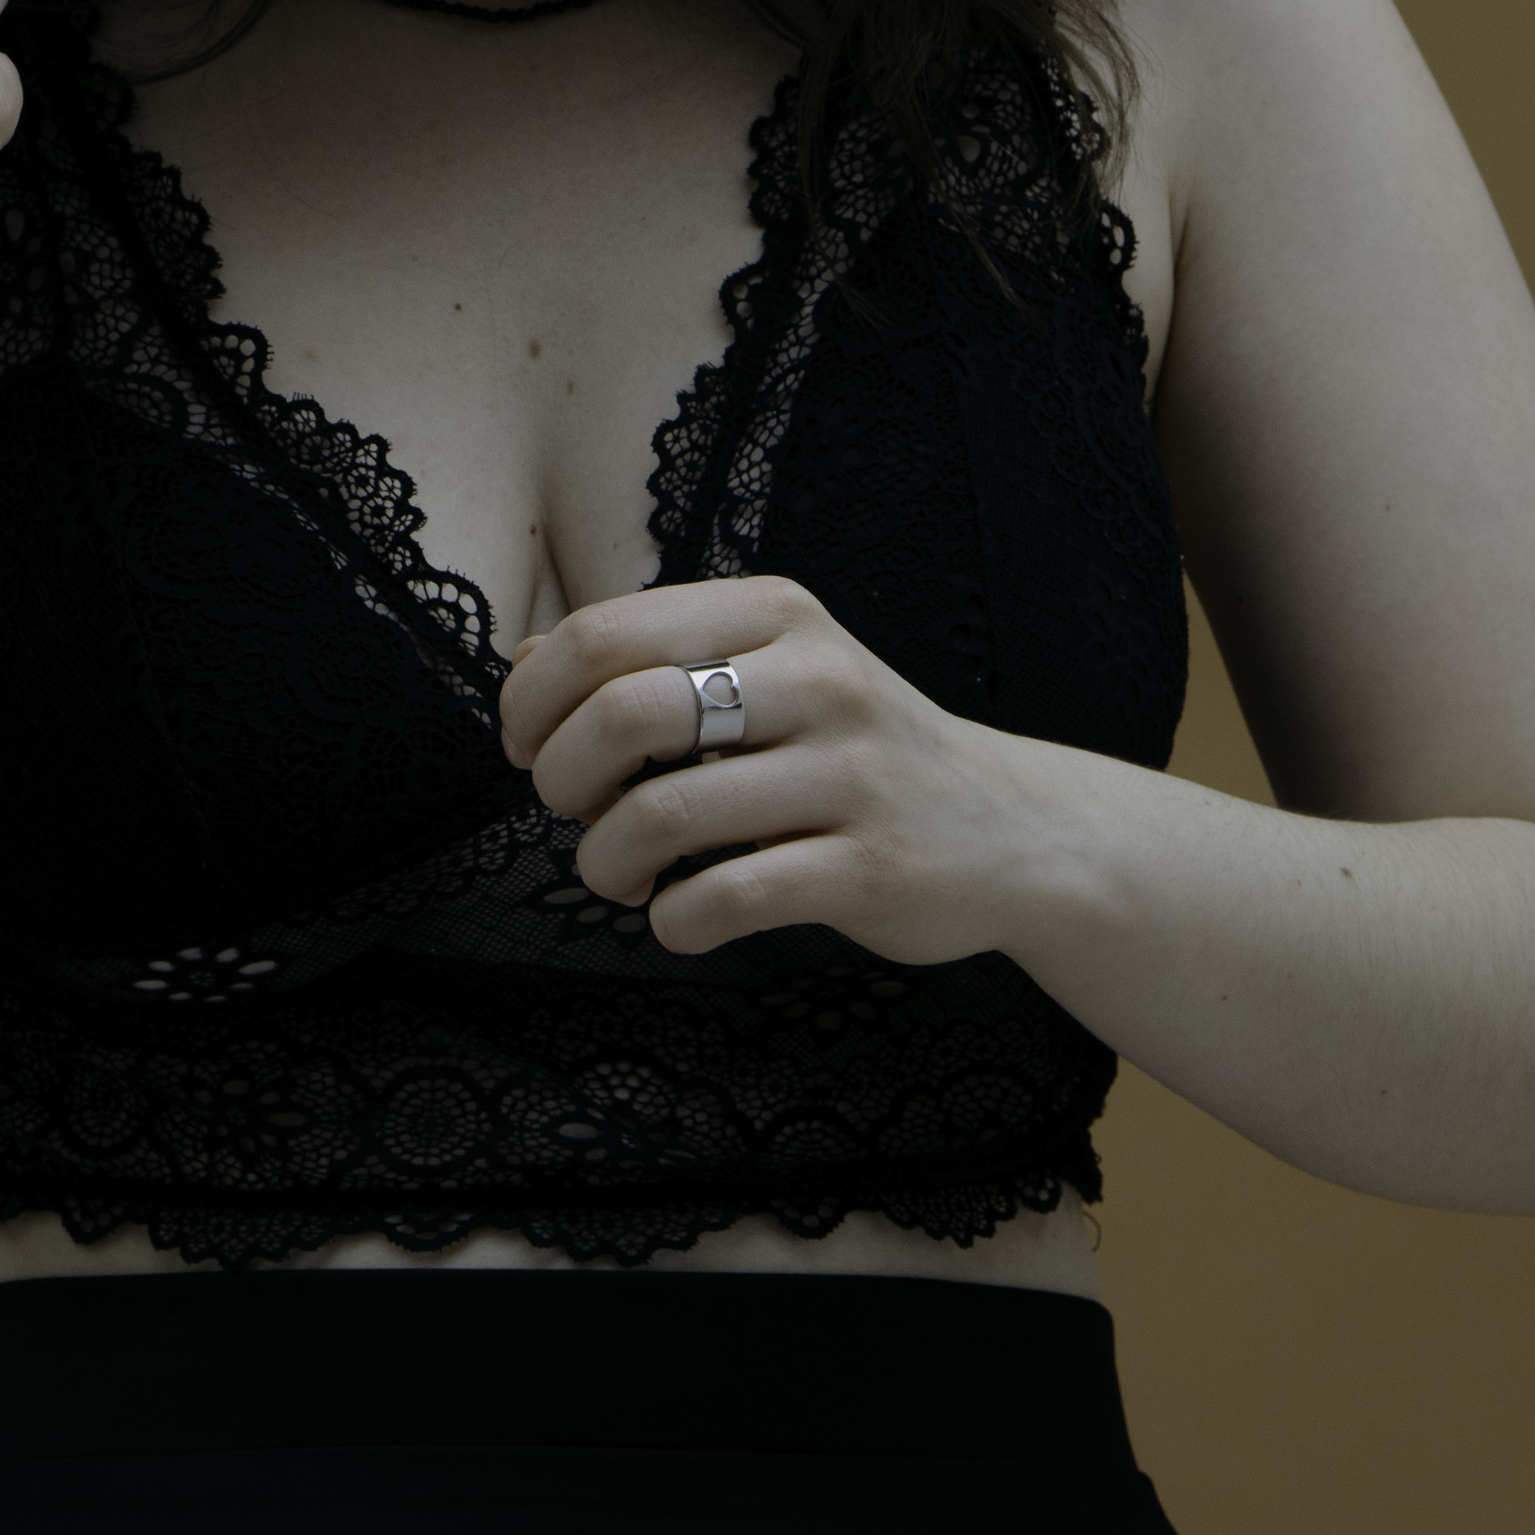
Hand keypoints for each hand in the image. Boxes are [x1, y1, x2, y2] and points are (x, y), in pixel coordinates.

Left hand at [498, 577, 1045, 963]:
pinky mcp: (872, 869)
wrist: (1011, 829)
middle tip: (574, 813)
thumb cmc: (852, 751)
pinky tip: (682, 917)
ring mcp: (852, 775)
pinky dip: (672, 921)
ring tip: (623, 876)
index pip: (603, 634)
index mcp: (777, 613)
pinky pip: (725, 899)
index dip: (533, 703)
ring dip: (605, 862)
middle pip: (621, 714)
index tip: (530, 751)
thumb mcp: (768, 672)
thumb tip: (523, 668)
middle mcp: (818, 678)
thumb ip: (650, 660)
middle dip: (561, 780)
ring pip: (663, 814)